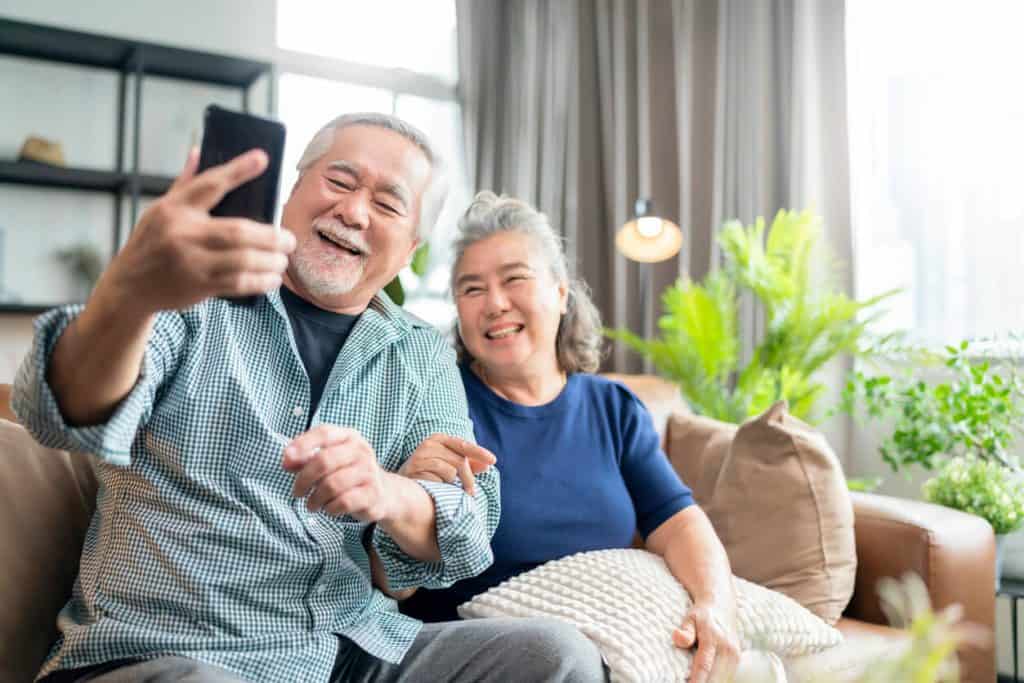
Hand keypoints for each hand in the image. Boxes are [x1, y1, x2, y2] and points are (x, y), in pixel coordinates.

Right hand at [96, 146, 295, 316]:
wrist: (129, 286)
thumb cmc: (151, 242)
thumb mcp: (160, 210)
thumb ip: (185, 184)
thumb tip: (199, 150)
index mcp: (174, 209)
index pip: (210, 183)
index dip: (238, 170)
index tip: (262, 158)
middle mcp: (182, 233)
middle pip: (238, 231)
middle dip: (272, 236)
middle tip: (290, 239)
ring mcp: (191, 262)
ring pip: (243, 260)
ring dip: (271, 261)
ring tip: (283, 260)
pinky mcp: (198, 286)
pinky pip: (238, 283)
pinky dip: (260, 281)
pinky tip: (272, 279)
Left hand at [282, 424, 393, 521]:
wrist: (382, 493)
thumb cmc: (347, 473)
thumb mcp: (328, 460)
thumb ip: (305, 458)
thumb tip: (286, 461)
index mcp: (348, 436)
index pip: (324, 433)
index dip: (303, 444)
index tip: (286, 459)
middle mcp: (361, 451)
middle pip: (325, 460)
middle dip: (304, 479)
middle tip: (297, 492)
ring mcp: (369, 472)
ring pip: (332, 484)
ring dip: (315, 498)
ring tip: (311, 504)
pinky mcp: (373, 493)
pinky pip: (343, 502)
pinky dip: (330, 508)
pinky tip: (329, 508)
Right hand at [397, 434, 495, 494]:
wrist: (401, 484)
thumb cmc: (428, 472)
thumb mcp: (449, 464)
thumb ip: (468, 463)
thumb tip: (487, 464)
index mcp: (439, 439)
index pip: (464, 445)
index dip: (479, 452)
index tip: (493, 461)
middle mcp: (429, 444)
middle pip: (460, 461)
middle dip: (468, 479)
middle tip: (472, 493)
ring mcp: (420, 456)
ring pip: (450, 472)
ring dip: (451, 484)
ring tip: (444, 487)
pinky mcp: (414, 470)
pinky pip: (438, 481)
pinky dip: (439, 487)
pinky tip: (432, 487)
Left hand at [672, 601, 740, 682]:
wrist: (721, 604)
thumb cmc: (701, 614)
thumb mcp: (690, 618)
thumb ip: (686, 631)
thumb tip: (677, 637)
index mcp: (713, 639)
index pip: (704, 666)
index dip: (695, 681)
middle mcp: (727, 649)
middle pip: (715, 678)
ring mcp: (735, 656)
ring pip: (723, 680)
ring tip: (693, 682)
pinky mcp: (737, 660)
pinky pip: (727, 677)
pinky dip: (716, 681)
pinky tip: (705, 680)